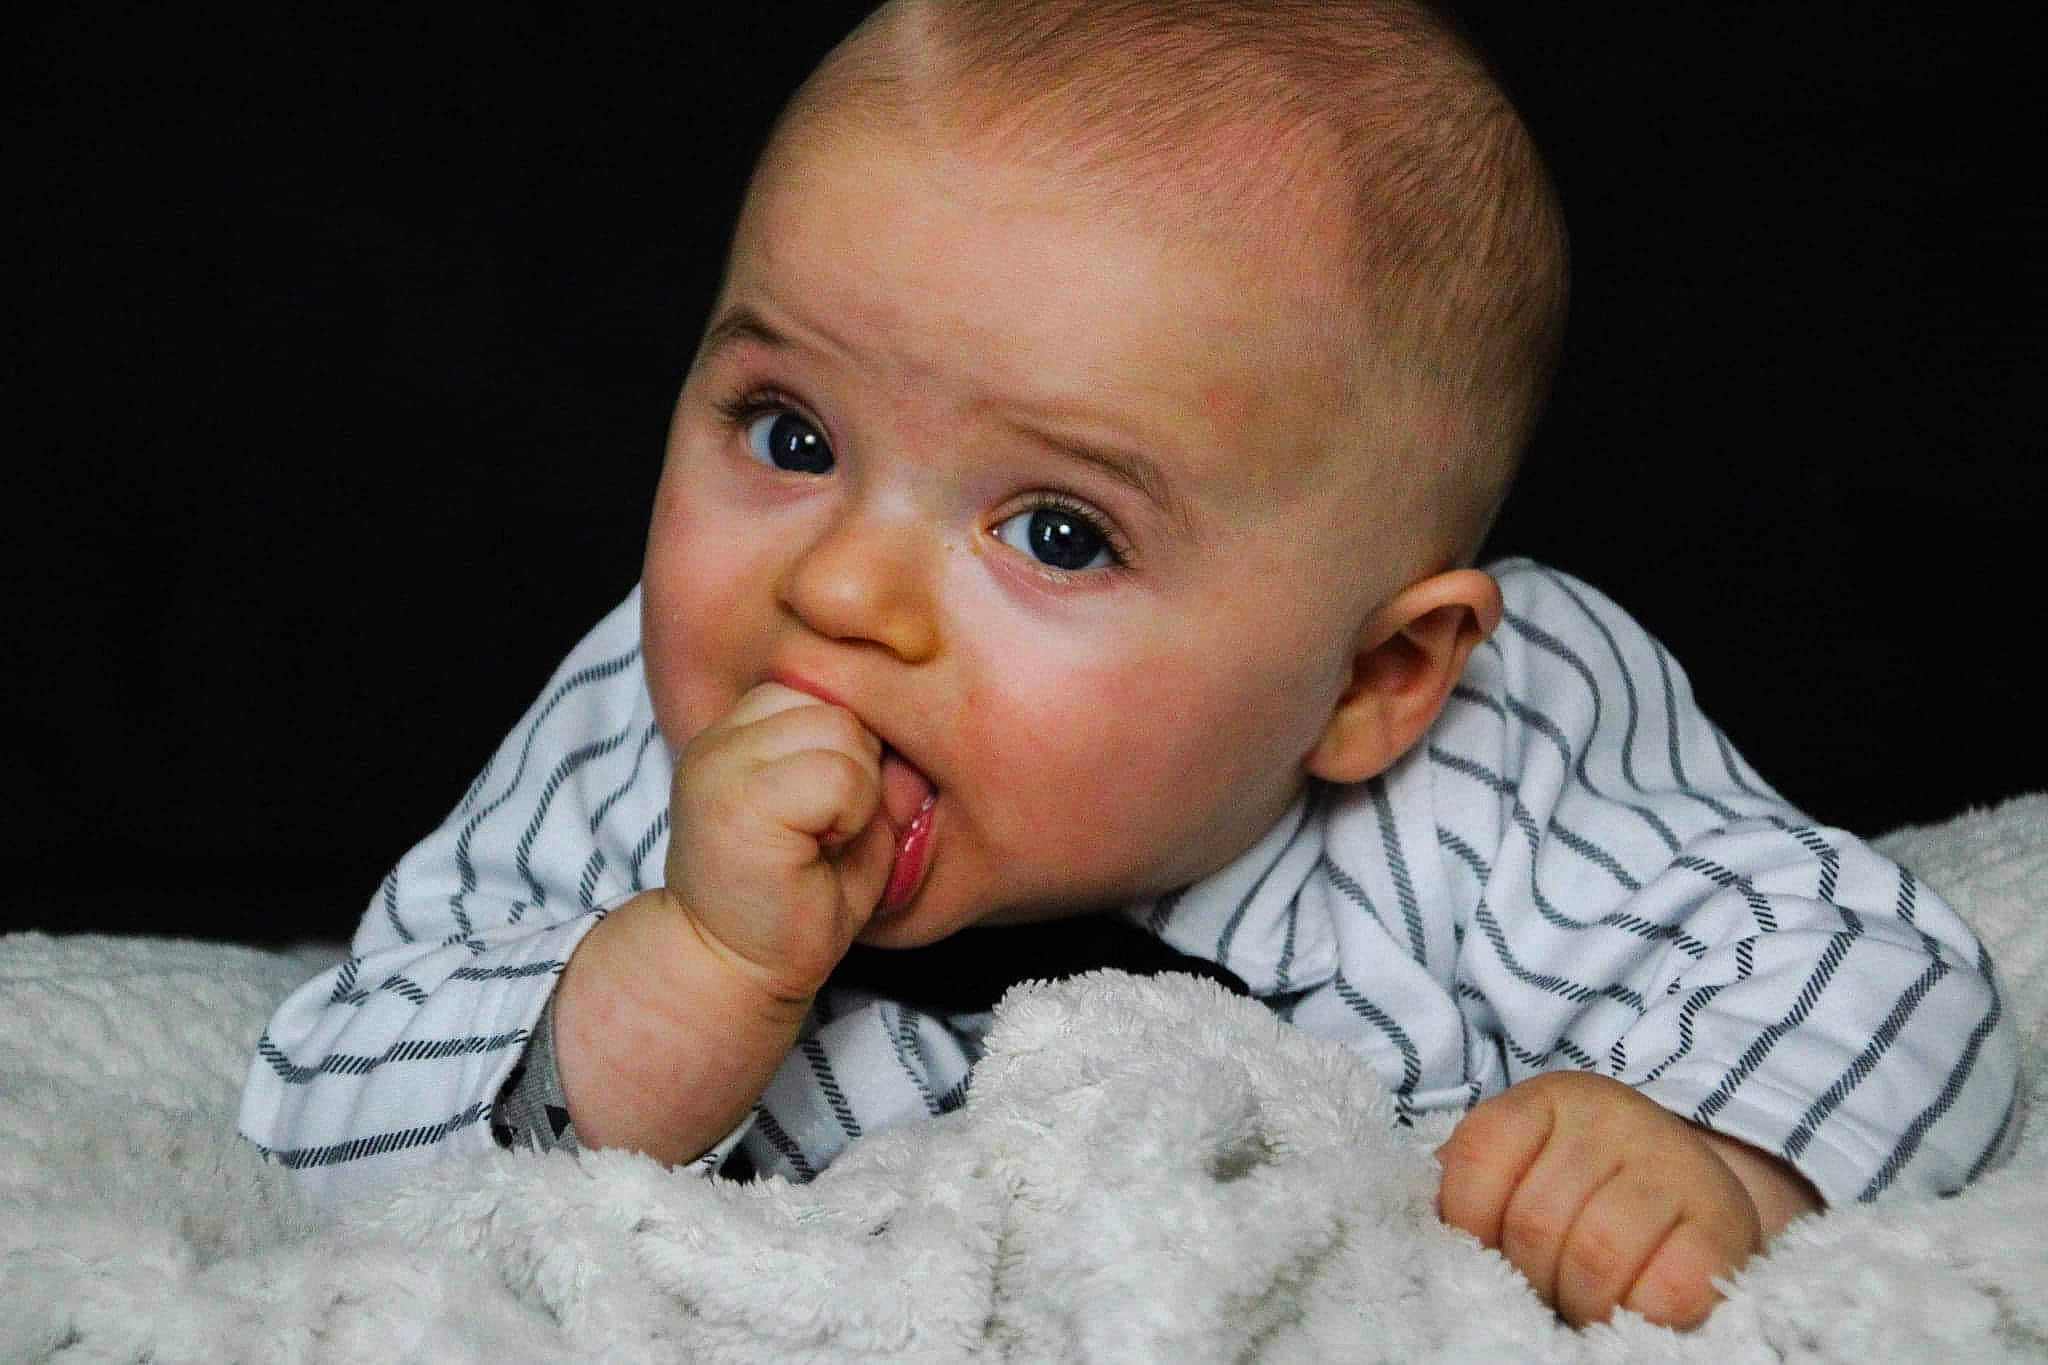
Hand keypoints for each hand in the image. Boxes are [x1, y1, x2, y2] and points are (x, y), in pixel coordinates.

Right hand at [663, 682, 897, 1004]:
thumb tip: (920, 731)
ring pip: (843, 731)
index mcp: (739, 730)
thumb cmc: (798, 898)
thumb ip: (879, 768)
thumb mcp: (853, 819)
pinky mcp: (738, 800)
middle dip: (858, 764)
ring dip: (858, 791)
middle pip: (839, 704)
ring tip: (825, 840)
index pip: (826, 686)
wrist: (731, 971)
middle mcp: (721, 736)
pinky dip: (853, 815)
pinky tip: (822, 851)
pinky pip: (839, 774)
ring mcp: (722, 763)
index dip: (851, 749)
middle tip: (828, 831)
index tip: (827, 812)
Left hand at [1436, 1072, 1813, 1328]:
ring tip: (1586, 1301)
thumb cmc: (1591, 1192)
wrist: (1697, 1196)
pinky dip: (1640, 1314)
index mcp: (1550, 1099)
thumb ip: (1475, 1184)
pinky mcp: (1724, 1223)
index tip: (1489, 1250)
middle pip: (1533, 1220)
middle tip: (1547, 1285)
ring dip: (1581, 1301)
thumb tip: (1427, 1232)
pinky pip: (1666, 1290)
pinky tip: (1638, 1305)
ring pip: (1594, 1256)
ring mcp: (1674, 1164)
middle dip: (1530, 1276)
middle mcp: (1613, 1116)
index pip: (1477, 1156)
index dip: (1470, 1224)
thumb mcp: (1527, 1165)